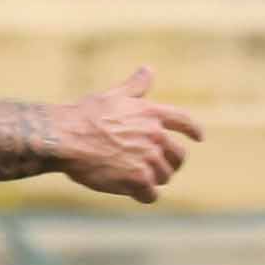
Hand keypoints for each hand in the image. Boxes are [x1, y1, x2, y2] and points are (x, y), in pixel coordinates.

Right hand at [56, 67, 201, 203]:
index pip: (184, 122)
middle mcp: (156, 136)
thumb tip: (148, 69)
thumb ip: (135, 86)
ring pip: (164, 176)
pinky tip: (136, 194)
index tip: (199, 138)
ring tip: (139, 181)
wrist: (65, 138)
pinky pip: (151, 194)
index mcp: (152, 114)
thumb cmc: (84, 115)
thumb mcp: (113, 96)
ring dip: (154, 180)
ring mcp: (149, 159)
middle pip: (178, 156)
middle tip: (159, 169)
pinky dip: (144, 196)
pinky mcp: (138, 180)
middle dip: (171, 163)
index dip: (193, 131)